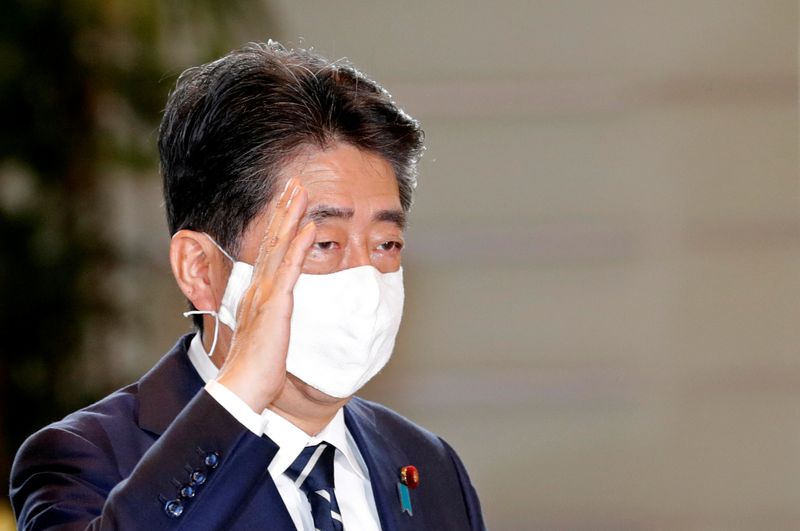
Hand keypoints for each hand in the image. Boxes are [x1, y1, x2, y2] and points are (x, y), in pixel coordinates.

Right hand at [215, 177, 315, 412]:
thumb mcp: (265, 337)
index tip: (288, 203)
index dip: (277, 225)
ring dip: (290, 216)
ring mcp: (265, 293)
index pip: (268, 251)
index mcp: (256, 293)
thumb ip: (272, 320)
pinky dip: (300, 245)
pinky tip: (310, 226)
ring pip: (279, 246)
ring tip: (300, 190)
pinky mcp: (275, 305)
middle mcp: (257, 287)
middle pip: (272, 239)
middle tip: (294, 183)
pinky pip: (290, 269)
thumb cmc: (256, 370)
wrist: (242, 388)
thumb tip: (280, 315)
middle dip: (283, 209)